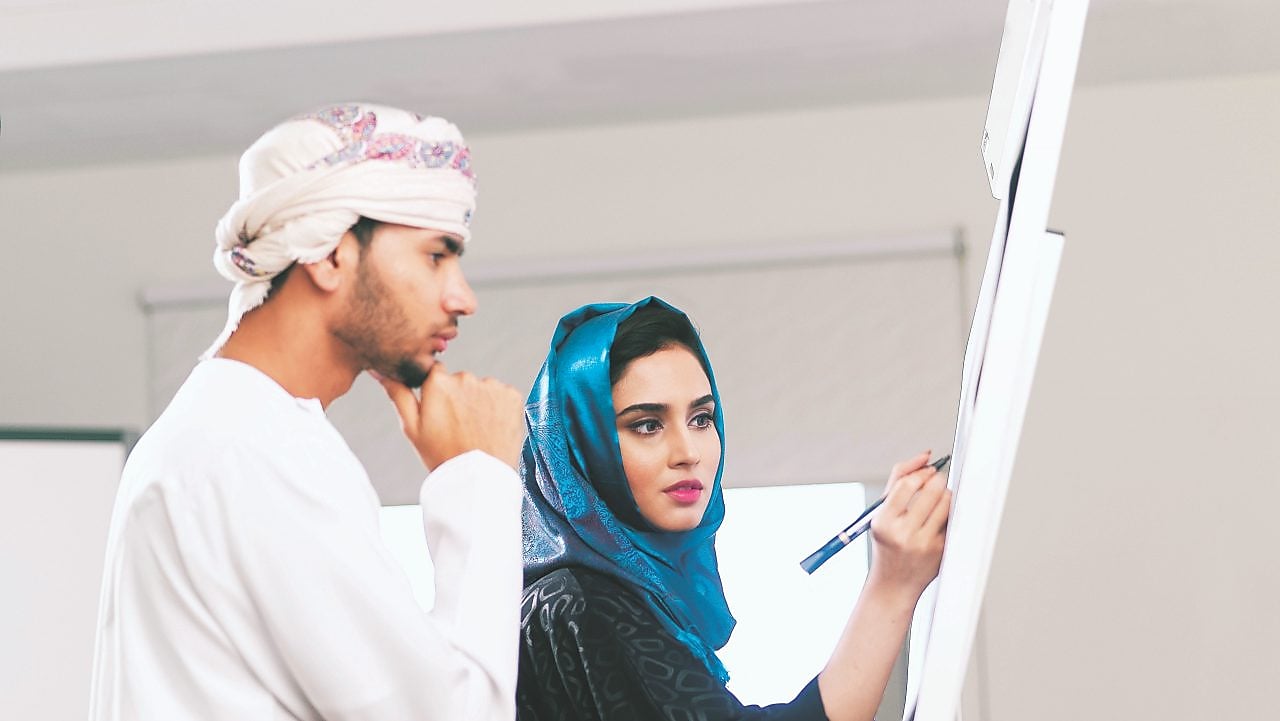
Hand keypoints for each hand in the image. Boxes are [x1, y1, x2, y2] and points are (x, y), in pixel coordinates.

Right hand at [375, 362, 525, 470]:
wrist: (478, 478)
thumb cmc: (440, 454)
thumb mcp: (411, 427)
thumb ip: (397, 393)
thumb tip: (379, 370)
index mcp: (438, 381)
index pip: (435, 373)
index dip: (437, 393)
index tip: (441, 412)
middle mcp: (465, 377)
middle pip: (459, 381)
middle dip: (458, 398)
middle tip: (458, 427)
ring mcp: (491, 386)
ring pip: (482, 388)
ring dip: (479, 403)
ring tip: (476, 430)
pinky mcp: (512, 395)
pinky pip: (502, 395)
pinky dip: (498, 408)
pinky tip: (492, 428)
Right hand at [866, 450, 950, 599]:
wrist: (893, 584)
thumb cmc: (887, 543)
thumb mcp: (882, 513)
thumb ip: (898, 481)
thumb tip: (925, 456)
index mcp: (884, 522)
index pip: (906, 485)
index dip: (921, 473)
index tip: (928, 470)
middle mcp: (903, 533)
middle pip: (931, 491)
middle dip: (938, 480)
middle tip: (937, 480)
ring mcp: (924, 543)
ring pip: (946, 503)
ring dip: (946, 494)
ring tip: (939, 498)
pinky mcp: (940, 551)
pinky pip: (952, 520)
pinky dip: (949, 513)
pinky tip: (942, 517)